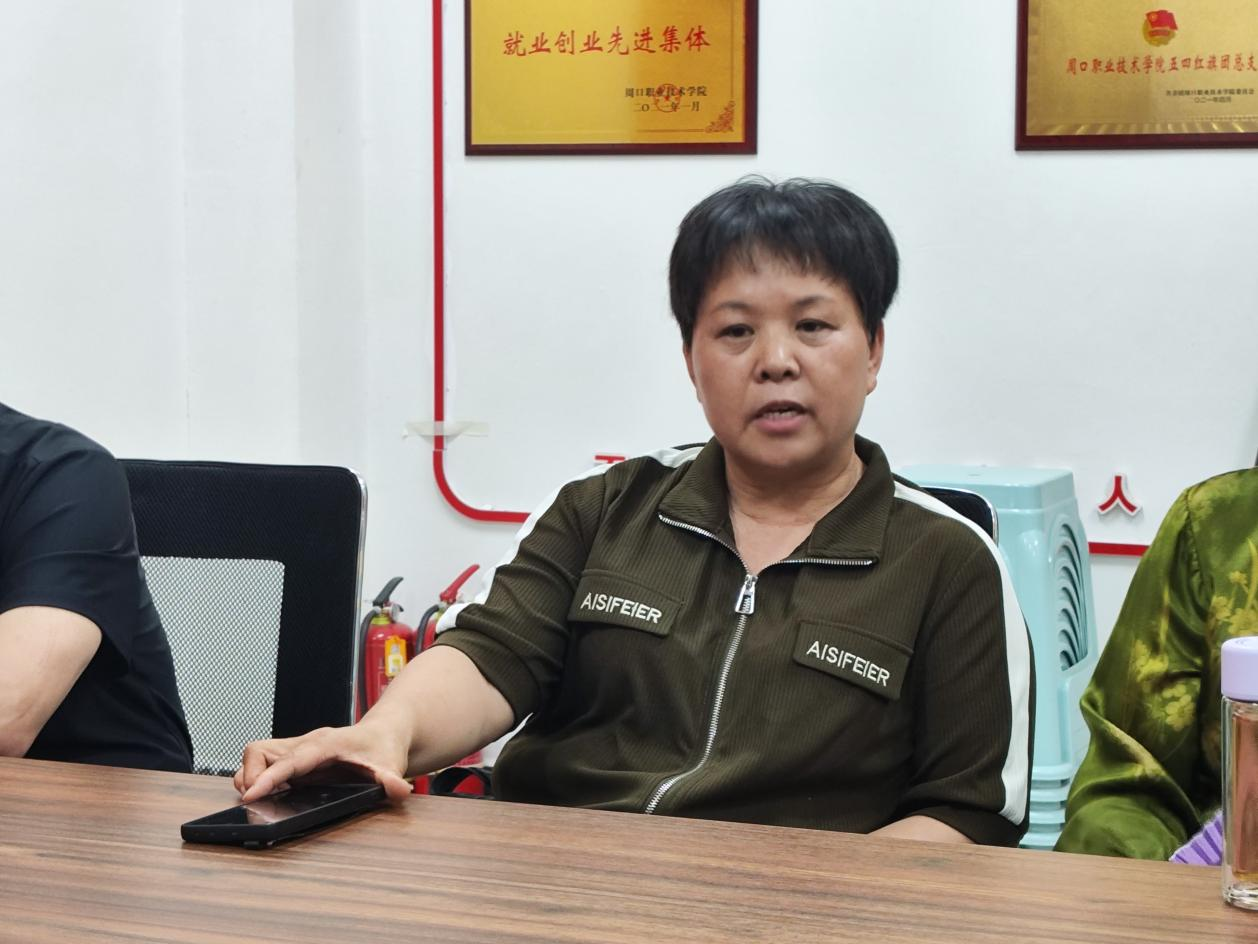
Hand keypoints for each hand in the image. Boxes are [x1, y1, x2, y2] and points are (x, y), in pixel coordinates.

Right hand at [234, 722, 412, 802]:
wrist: (384, 733)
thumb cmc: (383, 748)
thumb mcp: (391, 766)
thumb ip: (392, 779)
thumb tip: (398, 790)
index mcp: (326, 743)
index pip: (289, 759)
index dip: (268, 777)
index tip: (251, 795)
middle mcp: (307, 743)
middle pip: (261, 751)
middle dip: (252, 776)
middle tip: (257, 800)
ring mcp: (298, 748)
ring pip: (258, 753)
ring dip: (251, 775)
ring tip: (260, 797)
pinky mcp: (295, 756)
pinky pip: (265, 761)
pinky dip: (259, 776)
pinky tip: (270, 794)